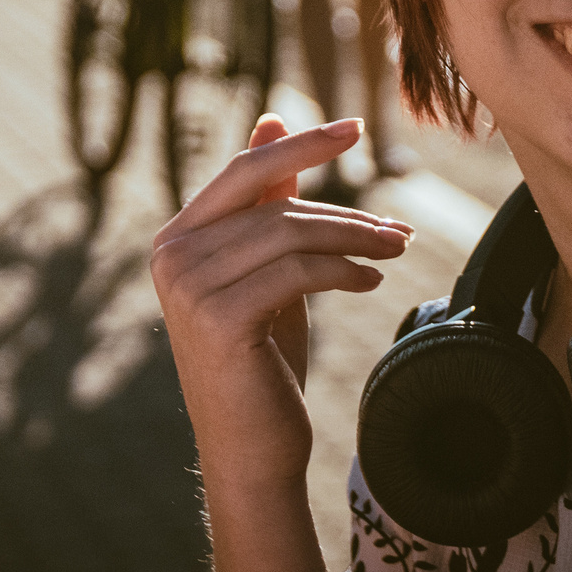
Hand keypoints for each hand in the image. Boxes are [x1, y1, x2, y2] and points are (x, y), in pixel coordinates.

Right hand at [150, 115, 410, 488]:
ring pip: (290, 234)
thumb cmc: (260, 362)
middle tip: (400, 228)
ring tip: (395, 253)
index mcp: (176, 238)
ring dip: (354, 239)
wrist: (251, 452)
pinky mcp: (218, 316)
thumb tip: (273, 119)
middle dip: (345, 210)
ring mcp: (188, 286)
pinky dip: (343, 270)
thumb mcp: (266, 273)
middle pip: (275, 204)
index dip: (300, 144)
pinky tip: (371, 281)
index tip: (354, 126)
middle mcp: (171, 255)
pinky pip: (297, 271)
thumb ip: (265, 203)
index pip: (244, 171)